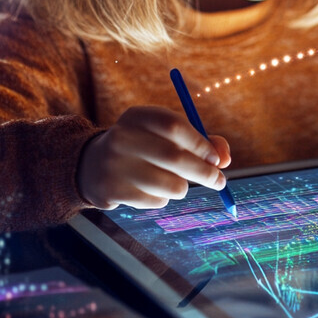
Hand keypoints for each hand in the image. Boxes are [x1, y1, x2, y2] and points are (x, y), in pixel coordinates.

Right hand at [77, 105, 230, 209]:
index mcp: (137, 116)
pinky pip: (156, 201)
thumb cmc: (144, 147)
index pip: (174, 125)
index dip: (201, 143)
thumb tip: (225, 159)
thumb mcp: (166, 136)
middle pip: (175, 157)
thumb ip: (200, 141)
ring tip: (173, 182)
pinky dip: (163, 198)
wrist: (92, 165)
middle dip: (205, 172)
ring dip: (182, 187)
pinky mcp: (112, 191)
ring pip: (171, 185)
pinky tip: (148, 189)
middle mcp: (122, 137)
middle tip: (220, 182)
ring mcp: (114, 165)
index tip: (217, 159)